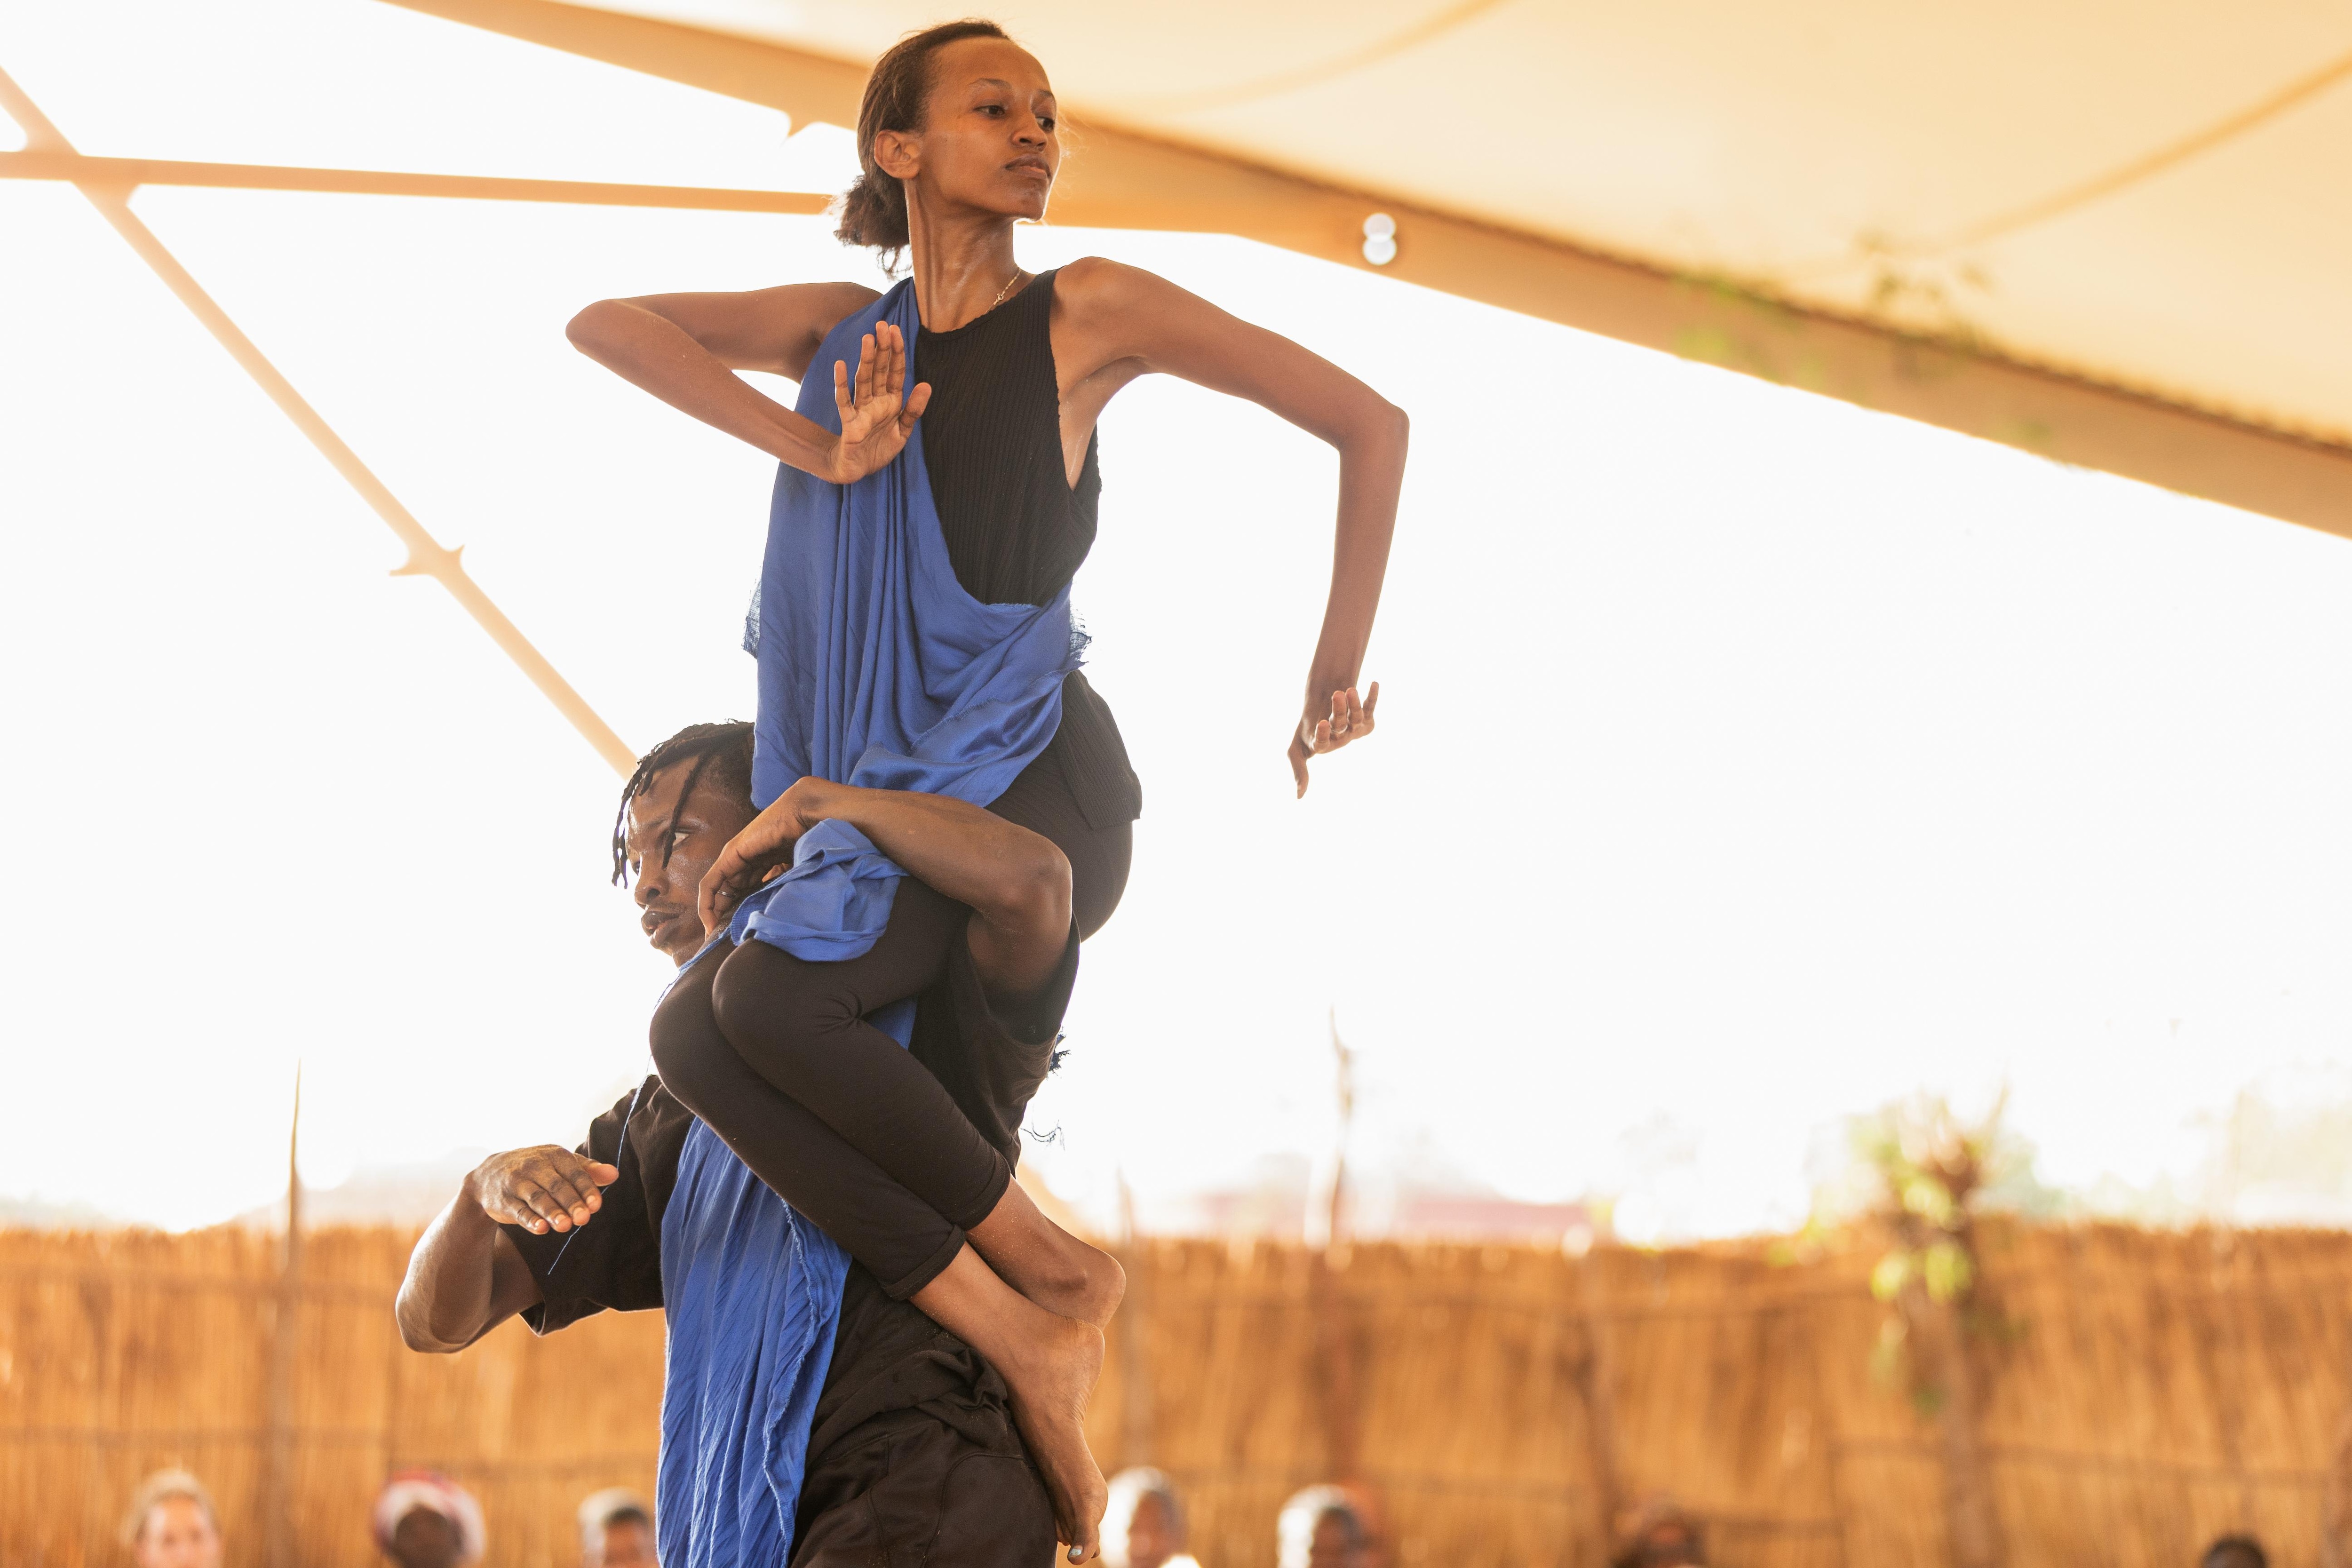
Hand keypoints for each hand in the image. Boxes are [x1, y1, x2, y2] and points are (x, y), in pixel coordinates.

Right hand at [467, 1146, 618, 1235]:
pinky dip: (529, 1220)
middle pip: (557, 1186)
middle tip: (584, 1219)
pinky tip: (541, 1229)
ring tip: (565, 1226)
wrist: (490, 1173)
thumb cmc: (537, 1169)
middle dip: (571, 1202)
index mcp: (554, 1155)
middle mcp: (534, 1165)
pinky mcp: (503, 1200)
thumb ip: (588, 1170)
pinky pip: (518, 1210)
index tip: (596, 1206)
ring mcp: (517, 1183)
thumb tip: (615, 1174)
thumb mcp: (560, 1163)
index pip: (574, 1172)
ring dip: (552, 1212)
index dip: (586, 1189)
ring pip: (537, 1198)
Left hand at [698, 776, 839, 935]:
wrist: (807, 812)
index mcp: (763, 863)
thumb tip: (785, 915)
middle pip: (729, 893)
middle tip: (723, 940)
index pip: (745, 891)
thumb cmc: (810, 837)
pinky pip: (712, 882)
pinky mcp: (730, 855)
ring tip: (716, 933)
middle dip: (725, 916)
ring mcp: (736, 857)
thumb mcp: (795, 871)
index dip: (740, 912)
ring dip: (715, 912)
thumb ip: (785, 886)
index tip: (739, 937)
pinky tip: (709, 920)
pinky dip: (707, 902)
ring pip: (718, 890)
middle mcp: (746, 860)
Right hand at [824, 321, 931, 483]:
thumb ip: (913, 410)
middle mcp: (875, 400)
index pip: (895, 372)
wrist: (859, 469)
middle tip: (883, 324)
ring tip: (868, 338)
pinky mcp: (849, 422)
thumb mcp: (903, 432)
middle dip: (882, 348)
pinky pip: (844, 400)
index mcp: (891, 401)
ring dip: (866, 359)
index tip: (897, 331)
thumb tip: (926, 385)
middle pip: (879, 370)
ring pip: (863, 379)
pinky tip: (841, 365)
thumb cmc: (879, 449)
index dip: (897, 352)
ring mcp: (861, 409)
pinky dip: (841, 384)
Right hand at [1287, 681, 1378, 796]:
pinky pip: (1371, 708)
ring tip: (1350, 689)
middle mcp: (1342, 739)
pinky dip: (1373, 697)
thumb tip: (1299, 798)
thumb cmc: (1307, 728)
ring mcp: (1355, 728)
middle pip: (1342, 725)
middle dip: (1340, 710)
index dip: (1324, 734)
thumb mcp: (1296, 751)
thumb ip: (1298, 770)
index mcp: (1324, 746)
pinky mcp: (1367, 718)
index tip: (1322, 723)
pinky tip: (1374, 683)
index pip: (1323, 743)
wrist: (1321, 704)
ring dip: (1355, 703)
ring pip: (1357, 716)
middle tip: (1337, 694)